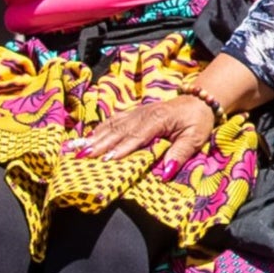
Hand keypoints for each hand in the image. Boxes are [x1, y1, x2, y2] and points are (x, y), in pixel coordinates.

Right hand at [68, 91, 215, 165]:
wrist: (198, 99)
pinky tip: (87, 138)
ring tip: (75, 148)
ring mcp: (136, 112)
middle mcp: (143, 114)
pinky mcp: (133, 113)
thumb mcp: (195, 138)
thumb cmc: (197, 120)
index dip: (121, 149)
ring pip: (111, 126)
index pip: (136, 136)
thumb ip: (180, 154)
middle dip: (98, 144)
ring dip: (93, 138)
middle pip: (118, 131)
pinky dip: (98, 130)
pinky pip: (113, 121)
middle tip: (80, 156)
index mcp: (158, 119)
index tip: (106, 160)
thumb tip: (166, 173)